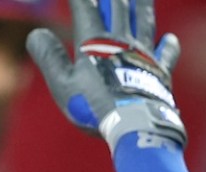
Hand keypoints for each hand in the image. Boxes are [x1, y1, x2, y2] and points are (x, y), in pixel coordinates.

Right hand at [28, 0, 186, 149]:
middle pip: (118, 6)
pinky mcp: (159, 72)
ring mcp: (143, 54)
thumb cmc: (95, 106)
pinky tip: (170, 38)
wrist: (134, 124)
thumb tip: (36, 33)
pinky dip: (168, 45)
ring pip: (144, 20)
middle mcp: (122, 41)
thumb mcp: (63, 85)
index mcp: (96, 42)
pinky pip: (165, 54)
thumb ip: (50, 57)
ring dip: (142, 4)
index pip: (85, 7)